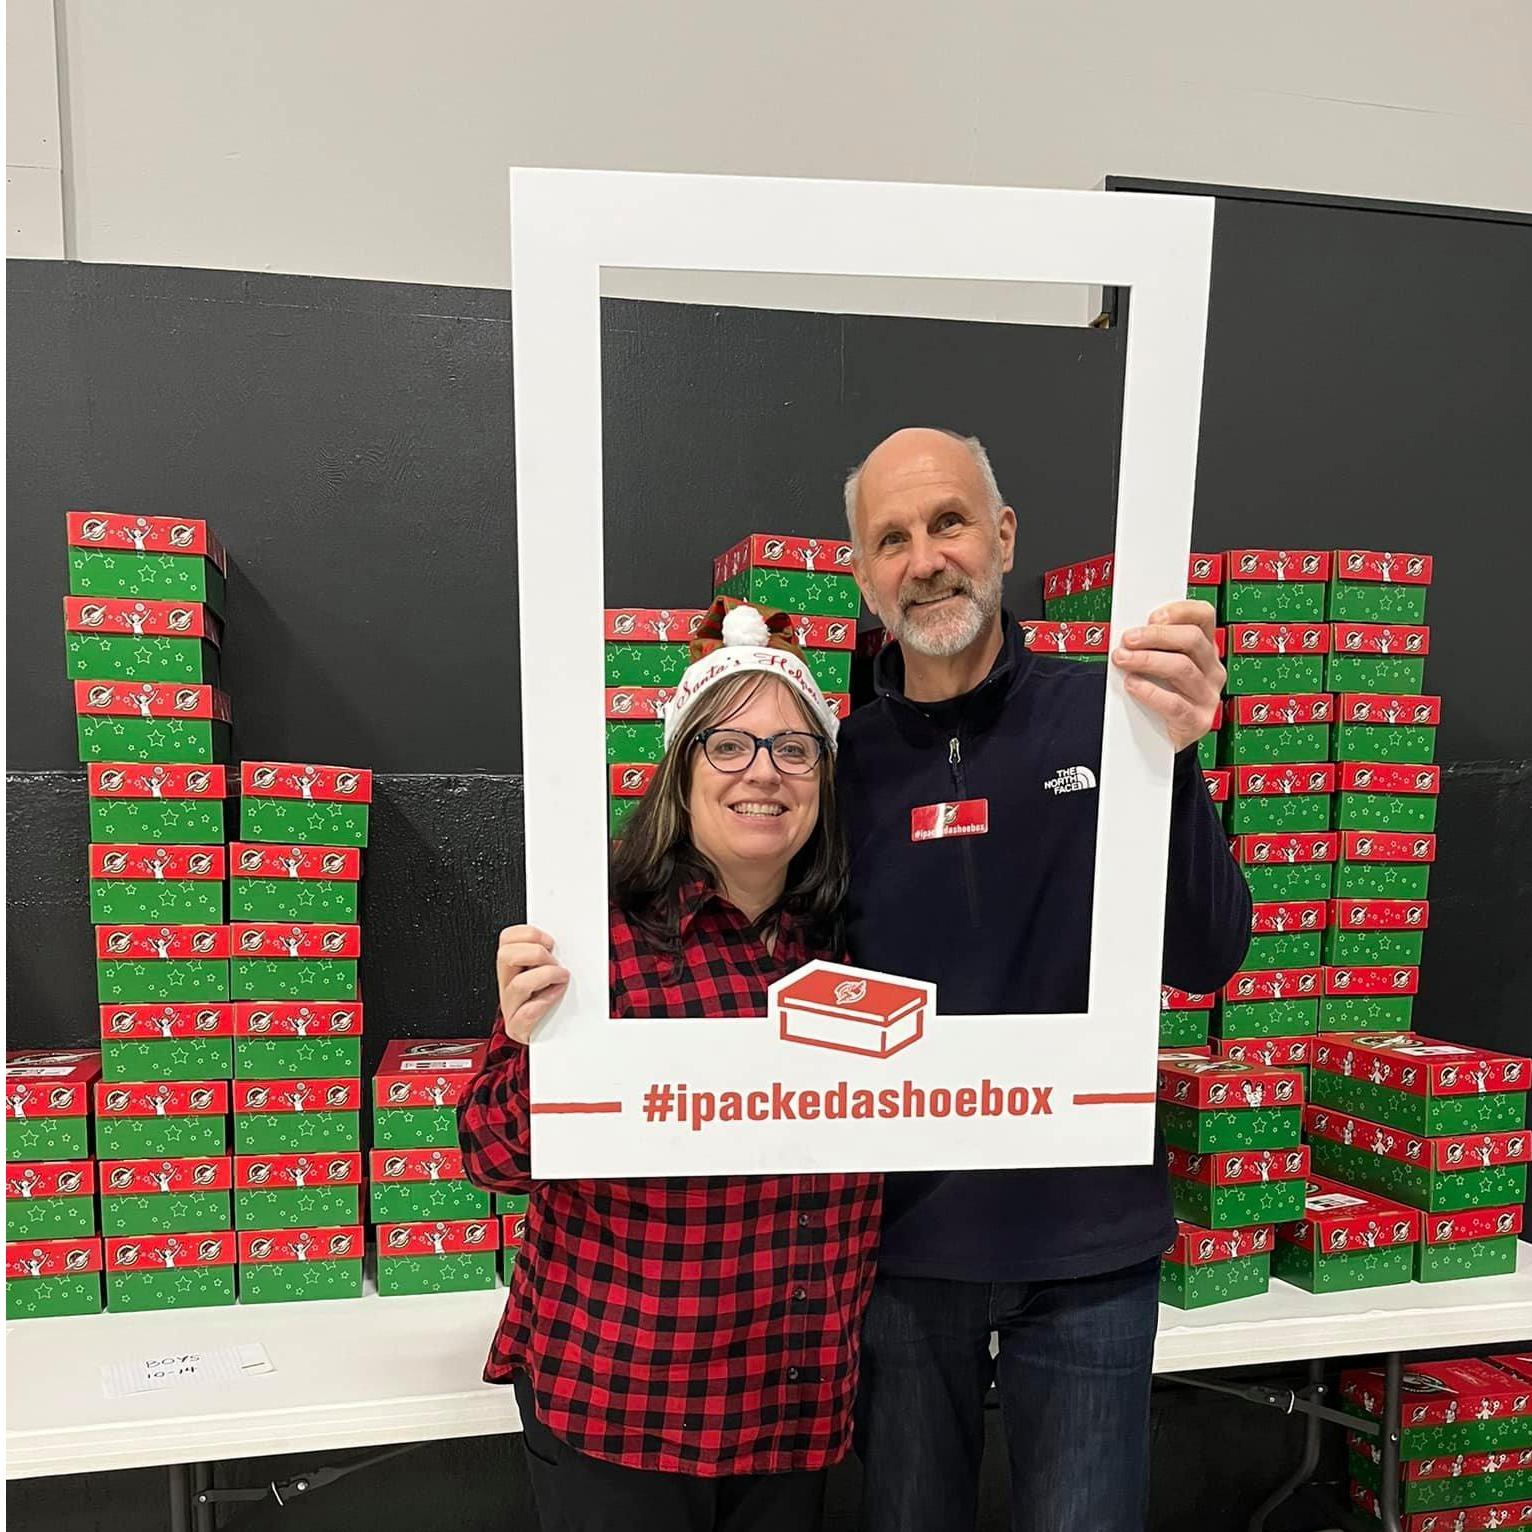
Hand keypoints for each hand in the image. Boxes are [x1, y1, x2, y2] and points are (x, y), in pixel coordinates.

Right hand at [495, 925, 569, 1044]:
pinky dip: (542, 1005)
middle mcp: (508, 985)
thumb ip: (553, 956)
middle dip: (535, 954)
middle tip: (554, 963)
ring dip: (545, 977)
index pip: (508, 938)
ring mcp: (510, 1007)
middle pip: (505, 956)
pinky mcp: (517, 1029)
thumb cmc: (555, 1004)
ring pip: (517, 985)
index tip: (550, 942)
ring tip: (561, 980)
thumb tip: (568, 943)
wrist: (555, 1039)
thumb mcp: (553, 973)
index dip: (530, 934)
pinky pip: (523, 1015)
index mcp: (513, 968)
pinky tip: (553, 999)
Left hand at [1112, 599, 1224, 752]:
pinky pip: (1175, 704)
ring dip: (1147, 660)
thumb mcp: (1158, 665)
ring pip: (1182, 668)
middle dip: (1156, 636)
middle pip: (1192, 639)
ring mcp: (1208, 696)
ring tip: (1123, 660)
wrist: (1161, 742)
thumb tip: (1130, 630)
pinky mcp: (1198, 721)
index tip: (1152, 616)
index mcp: (1205, 649)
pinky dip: (1150, 692)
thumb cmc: (1158, 696)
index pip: (1204, 616)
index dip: (1179, 611)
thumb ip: (1151, 645)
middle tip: (1128, 639)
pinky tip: (1133, 685)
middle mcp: (1212, 669)